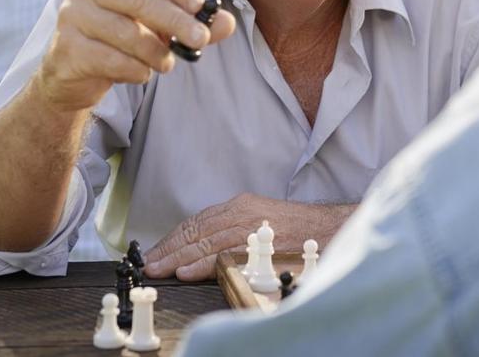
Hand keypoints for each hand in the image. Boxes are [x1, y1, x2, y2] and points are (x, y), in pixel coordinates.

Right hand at [36, 0, 235, 111]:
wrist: (72, 75)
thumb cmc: (121, 41)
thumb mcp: (160, 28)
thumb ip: (194, 22)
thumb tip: (227, 23)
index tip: (199, 5)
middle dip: (176, 20)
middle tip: (201, 39)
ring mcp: (72, 16)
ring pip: (126, 32)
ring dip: (156, 52)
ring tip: (168, 64)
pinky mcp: (66, 48)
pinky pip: (110, 60)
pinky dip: (135, 70)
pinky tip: (142, 73)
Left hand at [143, 192, 356, 280]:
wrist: (330, 228)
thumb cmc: (296, 229)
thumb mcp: (260, 220)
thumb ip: (234, 230)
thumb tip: (202, 251)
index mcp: (240, 206)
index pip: (198, 222)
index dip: (174, 238)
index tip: (156, 252)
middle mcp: (242, 212)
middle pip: (197, 231)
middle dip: (169, 249)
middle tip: (149, 264)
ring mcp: (250, 227)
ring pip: (206, 242)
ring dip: (178, 257)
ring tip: (160, 269)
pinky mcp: (260, 244)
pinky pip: (225, 254)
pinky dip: (203, 263)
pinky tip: (187, 271)